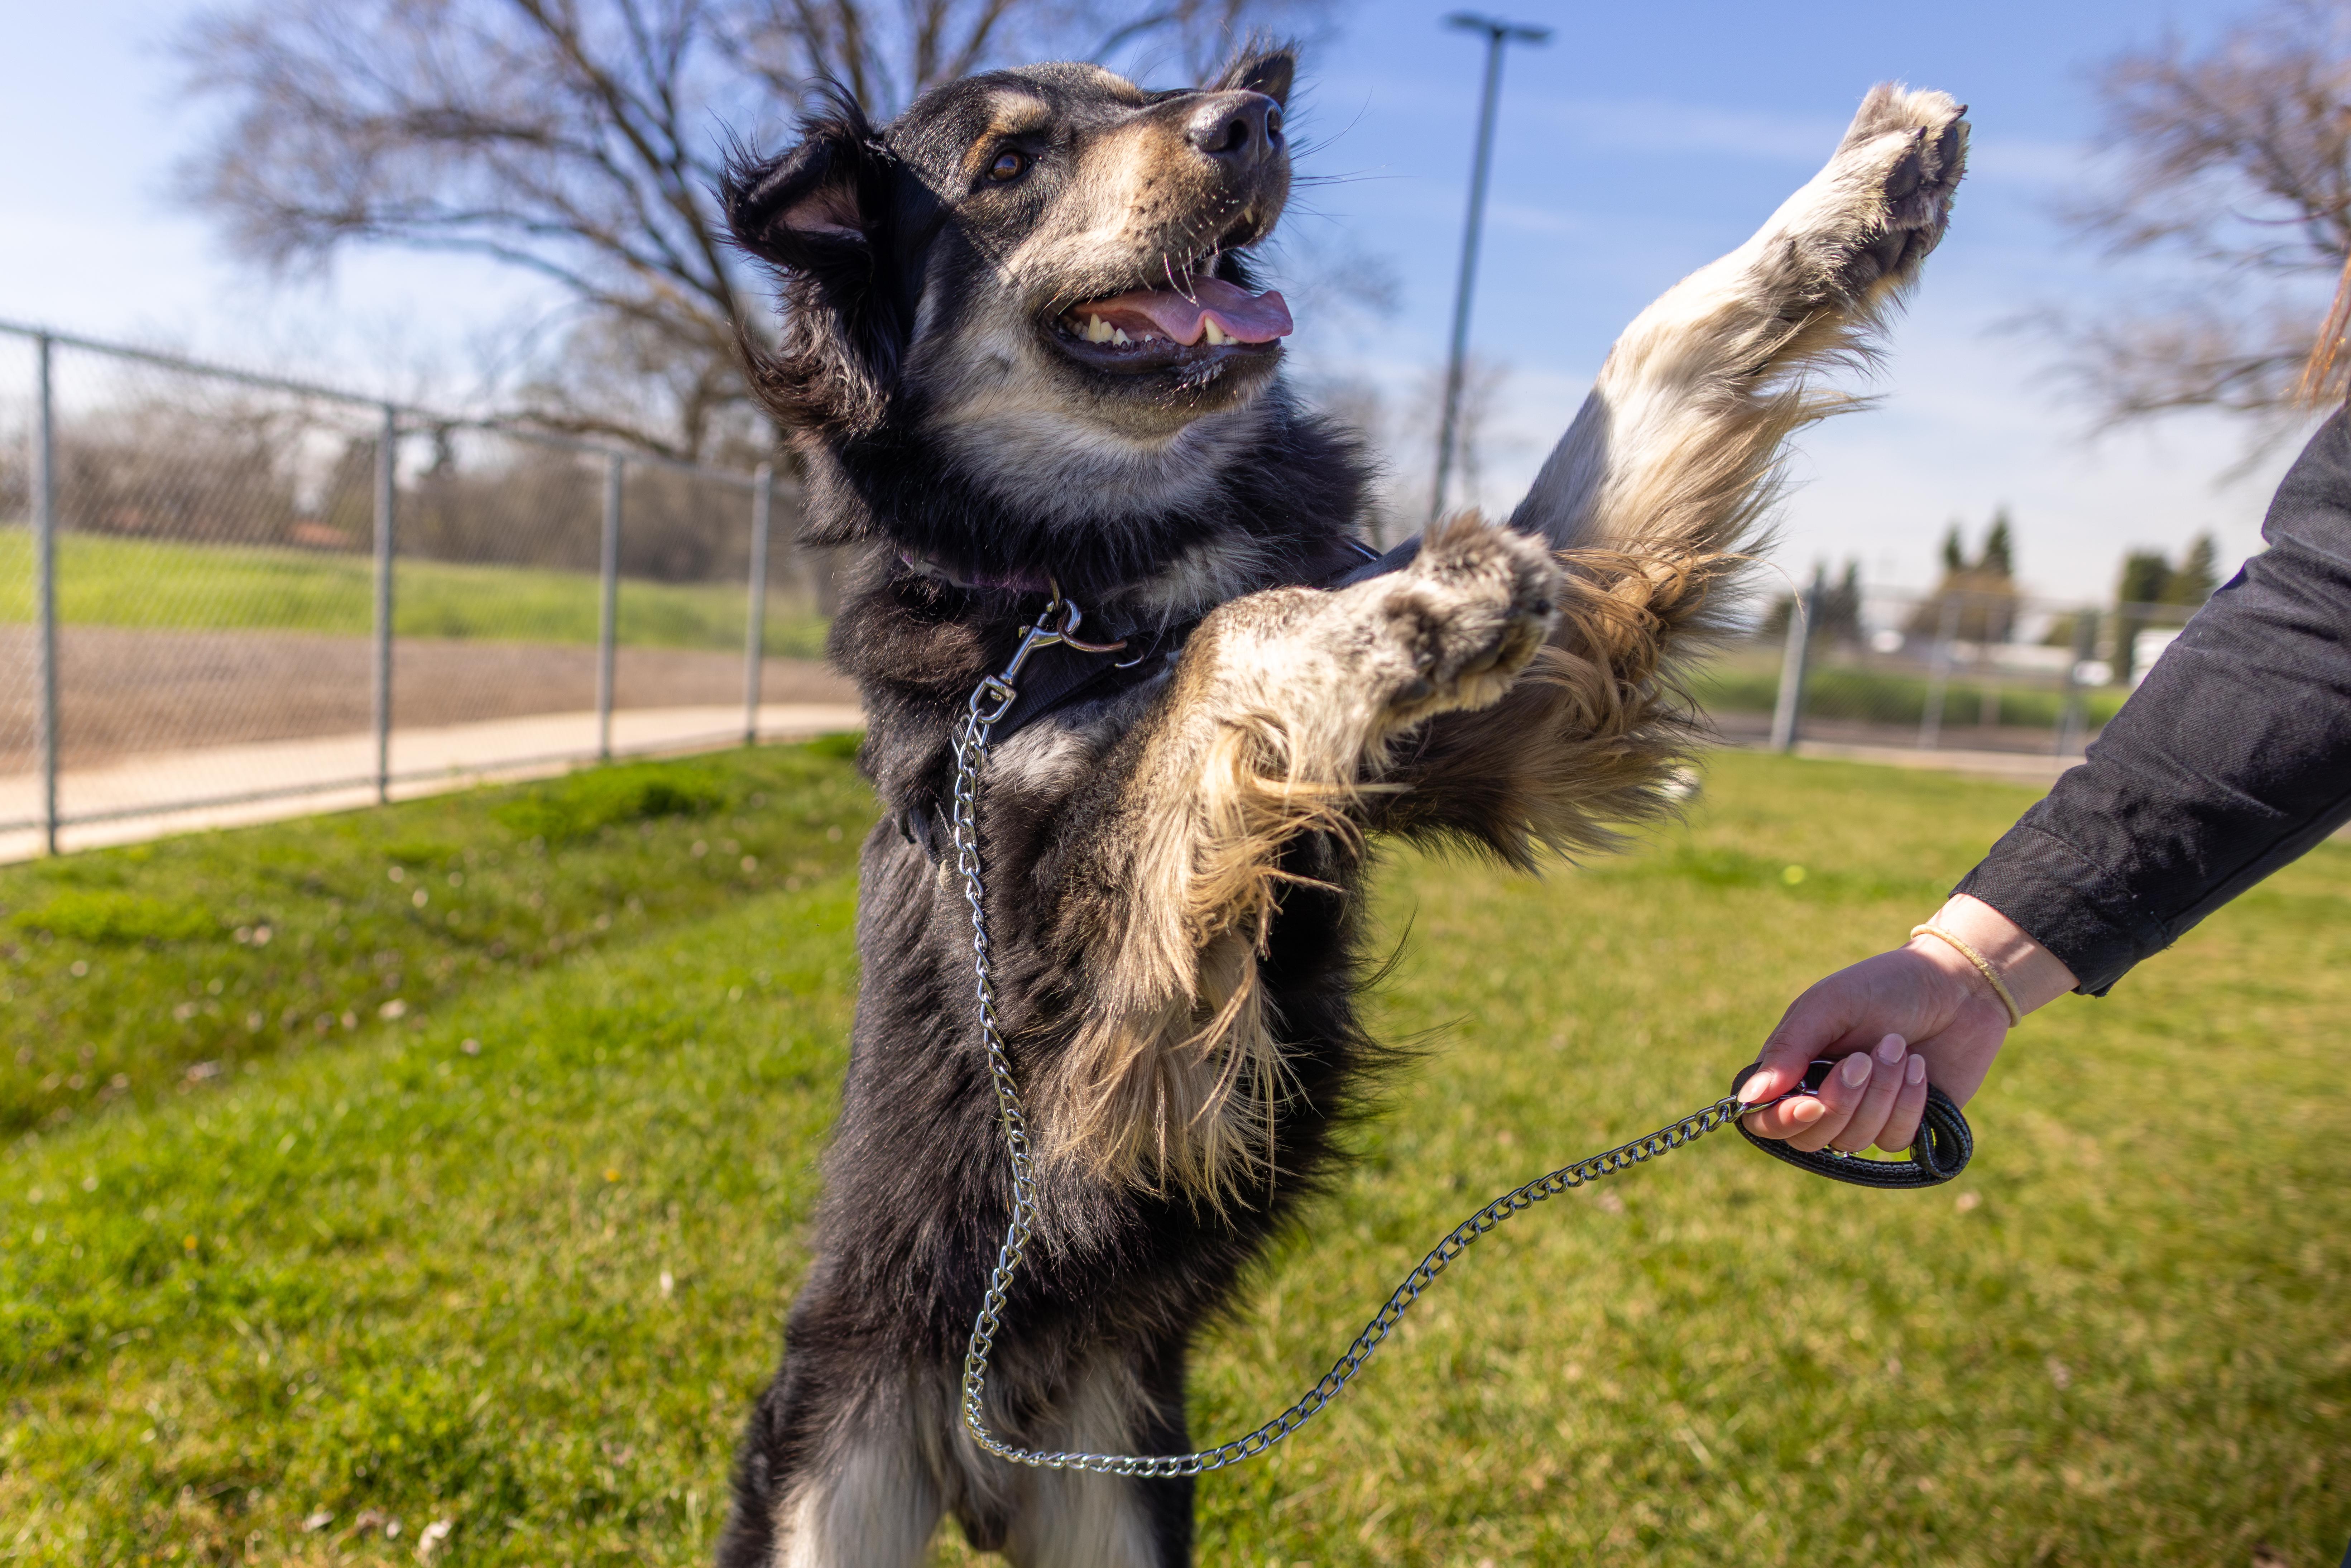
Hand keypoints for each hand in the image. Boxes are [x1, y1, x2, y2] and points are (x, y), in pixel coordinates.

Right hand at [1738, 896, 2075, 1154]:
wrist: (1960, 987)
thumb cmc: (1886, 986)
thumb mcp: (1830, 1006)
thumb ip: (1789, 1049)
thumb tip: (1750, 1097)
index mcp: (1793, 1067)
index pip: (1765, 1119)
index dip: (1783, 1121)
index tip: (1812, 1104)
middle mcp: (1823, 1097)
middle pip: (1811, 1138)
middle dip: (1842, 1101)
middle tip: (1864, 1057)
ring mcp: (1865, 1114)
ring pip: (1855, 1141)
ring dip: (1882, 1093)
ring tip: (1899, 1048)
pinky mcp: (1904, 1124)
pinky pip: (1894, 1140)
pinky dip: (1909, 1103)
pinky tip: (1920, 1068)